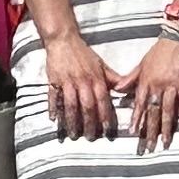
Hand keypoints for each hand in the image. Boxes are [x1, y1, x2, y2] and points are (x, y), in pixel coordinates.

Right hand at [40, 26, 118, 140]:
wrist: (64, 40)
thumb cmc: (83, 54)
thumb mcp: (101, 64)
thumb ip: (113, 78)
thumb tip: (125, 89)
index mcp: (95, 78)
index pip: (102, 100)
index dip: (104, 115)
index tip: (106, 130)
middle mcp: (82, 81)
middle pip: (86, 106)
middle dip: (88, 124)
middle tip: (90, 137)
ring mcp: (67, 82)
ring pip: (70, 105)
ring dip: (71, 121)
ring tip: (73, 134)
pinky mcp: (53, 81)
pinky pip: (53, 97)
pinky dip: (53, 109)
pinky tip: (54, 120)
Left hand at [127, 32, 178, 149]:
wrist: (176, 38)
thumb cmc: (157, 52)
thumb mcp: (141, 64)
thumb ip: (129, 79)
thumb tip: (117, 90)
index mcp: (145, 82)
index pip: (139, 105)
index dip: (136, 119)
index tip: (133, 134)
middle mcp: (156, 86)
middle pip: (153, 112)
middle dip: (151, 131)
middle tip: (149, 147)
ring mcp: (171, 85)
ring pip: (168, 109)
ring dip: (167, 127)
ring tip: (166, 142)